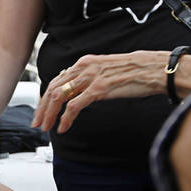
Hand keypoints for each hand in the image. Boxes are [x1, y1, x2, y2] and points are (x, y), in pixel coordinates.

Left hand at [36, 51, 179, 132]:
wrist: (154, 69)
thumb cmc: (134, 72)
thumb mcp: (106, 71)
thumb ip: (91, 79)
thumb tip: (80, 91)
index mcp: (84, 63)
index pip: (57, 80)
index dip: (46, 97)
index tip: (41, 111)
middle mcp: (84, 67)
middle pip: (53, 88)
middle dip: (42, 108)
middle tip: (37, 123)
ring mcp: (91, 77)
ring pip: (59, 96)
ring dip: (50, 114)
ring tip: (47, 128)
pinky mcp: (99, 88)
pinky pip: (74, 105)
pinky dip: (65, 118)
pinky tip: (63, 127)